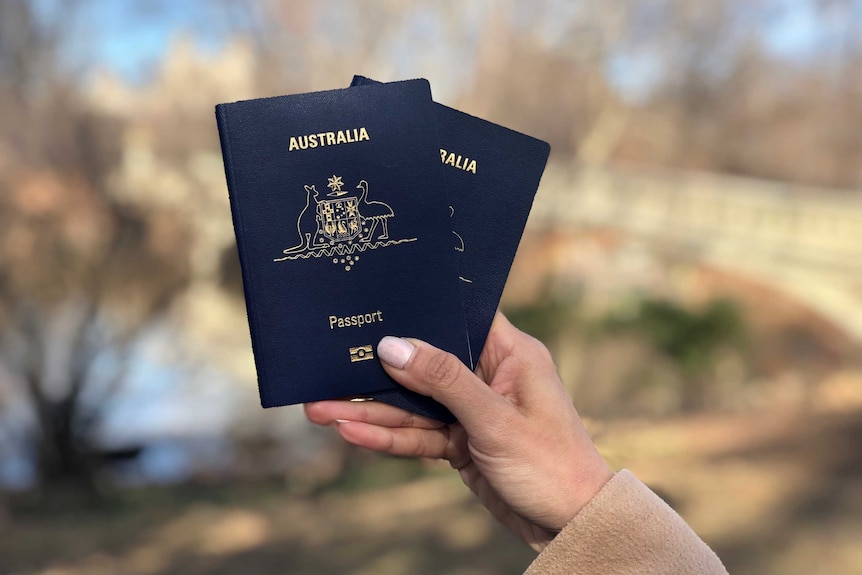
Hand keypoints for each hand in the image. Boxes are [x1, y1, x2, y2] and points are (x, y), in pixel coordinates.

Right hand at [304, 312, 612, 550]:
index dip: (419, 311)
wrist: (571, 526)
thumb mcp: (494, 418)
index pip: (458, 318)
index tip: (375, 305)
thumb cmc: (551, 464)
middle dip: (377, 373)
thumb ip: (443, 381)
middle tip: (327, 371)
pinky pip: (419, 435)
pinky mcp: (462, 442)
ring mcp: (472, 411)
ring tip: (321, 410)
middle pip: (424, 366)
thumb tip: (393, 346)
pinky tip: (352, 434)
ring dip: (372, 411)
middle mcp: (489, 376)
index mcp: (510, 354)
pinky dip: (389, 438)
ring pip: (414, 405)